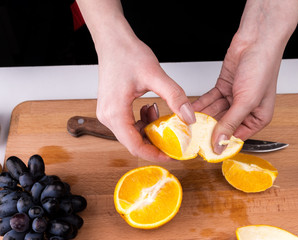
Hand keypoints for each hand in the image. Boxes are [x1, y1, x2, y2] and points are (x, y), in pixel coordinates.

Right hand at [96, 38, 194, 161]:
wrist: (113, 41)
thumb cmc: (126, 54)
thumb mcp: (155, 75)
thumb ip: (174, 97)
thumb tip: (189, 117)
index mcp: (115, 113)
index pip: (135, 146)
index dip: (154, 154)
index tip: (171, 154)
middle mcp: (108, 116)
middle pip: (133, 142)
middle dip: (155, 141)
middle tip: (173, 137)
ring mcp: (108, 113)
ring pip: (132, 134)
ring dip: (149, 129)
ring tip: (159, 114)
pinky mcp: (112, 108)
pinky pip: (129, 124)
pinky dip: (143, 121)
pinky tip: (151, 108)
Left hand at [193, 40, 277, 152]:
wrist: (256, 40)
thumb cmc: (262, 67)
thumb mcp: (246, 101)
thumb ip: (230, 123)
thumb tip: (219, 144)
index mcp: (258, 118)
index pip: (237, 137)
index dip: (221, 143)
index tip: (205, 148)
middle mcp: (246, 110)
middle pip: (223, 125)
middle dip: (208, 129)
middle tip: (192, 136)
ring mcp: (233, 98)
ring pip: (214, 113)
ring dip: (202, 117)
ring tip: (187, 124)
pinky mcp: (223, 88)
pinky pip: (209, 100)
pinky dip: (200, 105)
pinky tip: (190, 111)